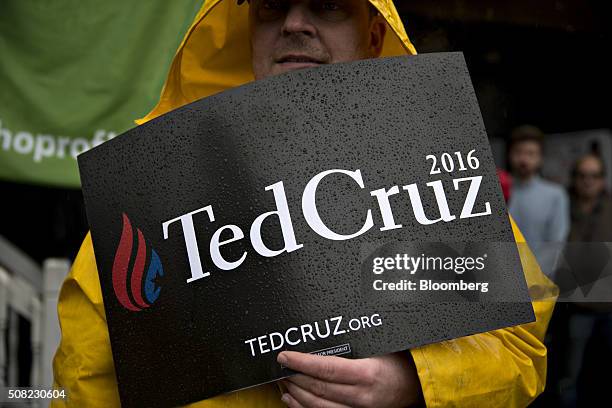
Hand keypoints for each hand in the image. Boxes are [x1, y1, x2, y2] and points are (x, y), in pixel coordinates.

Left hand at [277, 350, 423, 407]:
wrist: (418, 391)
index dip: (302, 363)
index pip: (326, 368)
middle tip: (278, 366)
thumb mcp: (382, 346)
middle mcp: (361, 397)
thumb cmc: (401, 364)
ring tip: (282, 381)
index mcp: (367, 374)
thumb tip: (329, 325)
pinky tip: (291, 400)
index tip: (284, 356)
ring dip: (295, 394)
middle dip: (294, 377)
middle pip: (318, 389)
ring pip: (318, 406)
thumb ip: (357, 340)